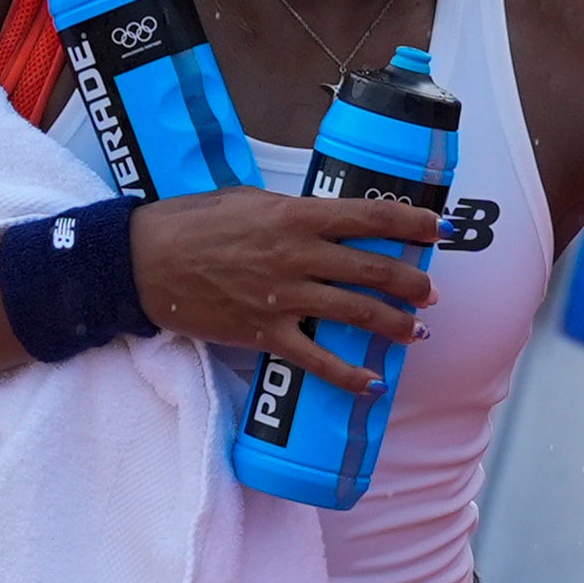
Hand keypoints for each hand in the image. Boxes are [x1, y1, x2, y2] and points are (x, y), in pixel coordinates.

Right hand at [126, 188, 437, 391]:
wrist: (144, 262)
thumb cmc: (192, 222)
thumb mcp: (249, 200)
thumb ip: (293, 211)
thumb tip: (327, 219)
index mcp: (296, 216)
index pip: (370, 217)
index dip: (412, 224)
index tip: (439, 230)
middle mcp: (298, 256)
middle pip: (373, 270)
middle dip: (412, 283)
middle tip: (431, 291)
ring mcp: (283, 298)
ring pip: (356, 314)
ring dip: (394, 324)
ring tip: (415, 331)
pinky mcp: (265, 334)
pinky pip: (317, 360)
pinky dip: (349, 375)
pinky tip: (372, 382)